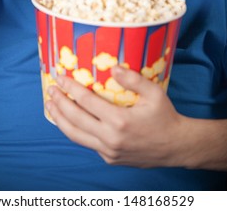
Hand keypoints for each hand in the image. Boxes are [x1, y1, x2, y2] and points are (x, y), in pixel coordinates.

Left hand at [46, 66, 185, 167]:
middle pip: (75, 119)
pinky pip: (87, 143)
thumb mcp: (154, 93)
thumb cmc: (165, 117)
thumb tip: (112, 67)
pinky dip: (75, 131)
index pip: (86, 102)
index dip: (70, 88)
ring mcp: (108, 152)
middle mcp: (110, 139)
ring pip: (76, 136)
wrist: (176, 147)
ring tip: (51, 106)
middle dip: (59, 103)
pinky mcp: (110, 159)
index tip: (60, 78)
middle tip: (50, 90)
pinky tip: (69, 121)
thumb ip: (133, 79)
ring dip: (60, 120)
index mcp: (120, 121)